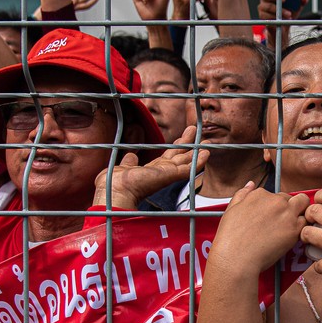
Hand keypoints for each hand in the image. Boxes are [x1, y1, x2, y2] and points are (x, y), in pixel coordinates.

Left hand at [92, 126, 208, 209]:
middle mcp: (160, 173)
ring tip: (207, 142)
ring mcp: (166, 175)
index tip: (181, 139)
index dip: (175, 148)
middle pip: (178, 157)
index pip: (166, 159)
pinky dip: (198, 161)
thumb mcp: (123, 168)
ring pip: (186, 162)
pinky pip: (188, 168)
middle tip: (195, 132)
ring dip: (196, 152)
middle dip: (187, 145)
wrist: (115, 191)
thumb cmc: (114, 183)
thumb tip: (130, 156)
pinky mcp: (170, 176)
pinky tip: (206, 153)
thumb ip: (129, 162)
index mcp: (150, 172)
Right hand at [209, 183, 309, 272]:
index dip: (273, 206)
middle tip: (282, 221)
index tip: (270, 217)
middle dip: (289, 206)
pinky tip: (292, 235)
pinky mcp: (294, 229)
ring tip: (290, 226)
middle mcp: (275, 200)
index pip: (274, 194)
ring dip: (299, 212)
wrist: (236, 258)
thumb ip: (242, 194)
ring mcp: (286, 214)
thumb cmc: (230, 238)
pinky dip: (302, 227)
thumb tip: (250, 184)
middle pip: (290, 197)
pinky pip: (306, 222)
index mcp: (260, 194)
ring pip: (303, 204)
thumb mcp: (231, 209)